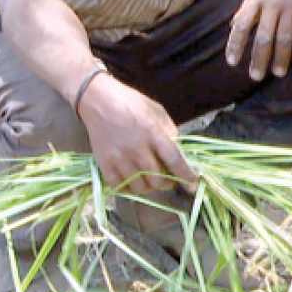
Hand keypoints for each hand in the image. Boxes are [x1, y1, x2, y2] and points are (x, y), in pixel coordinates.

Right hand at [76, 72, 196, 195]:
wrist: (98, 101)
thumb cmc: (131, 103)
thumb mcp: (157, 111)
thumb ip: (170, 131)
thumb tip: (180, 151)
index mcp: (153, 133)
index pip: (174, 159)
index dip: (186, 175)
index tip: (193, 184)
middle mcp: (136, 148)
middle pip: (157, 178)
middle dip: (167, 184)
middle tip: (169, 181)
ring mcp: (119, 157)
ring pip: (139, 186)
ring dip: (149, 188)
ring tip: (151, 182)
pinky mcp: (104, 163)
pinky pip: (119, 186)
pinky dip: (129, 189)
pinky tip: (134, 183)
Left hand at [225, 0, 291, 80]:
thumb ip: (249, 3)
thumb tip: (236, 25)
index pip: (242, 24)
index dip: (236, 45)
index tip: (232, 62)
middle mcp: (273, 2)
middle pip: (264, 37)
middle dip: (259, 59)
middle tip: (256, 76)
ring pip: (285, 38)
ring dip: (281, 58)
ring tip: (277, 73)